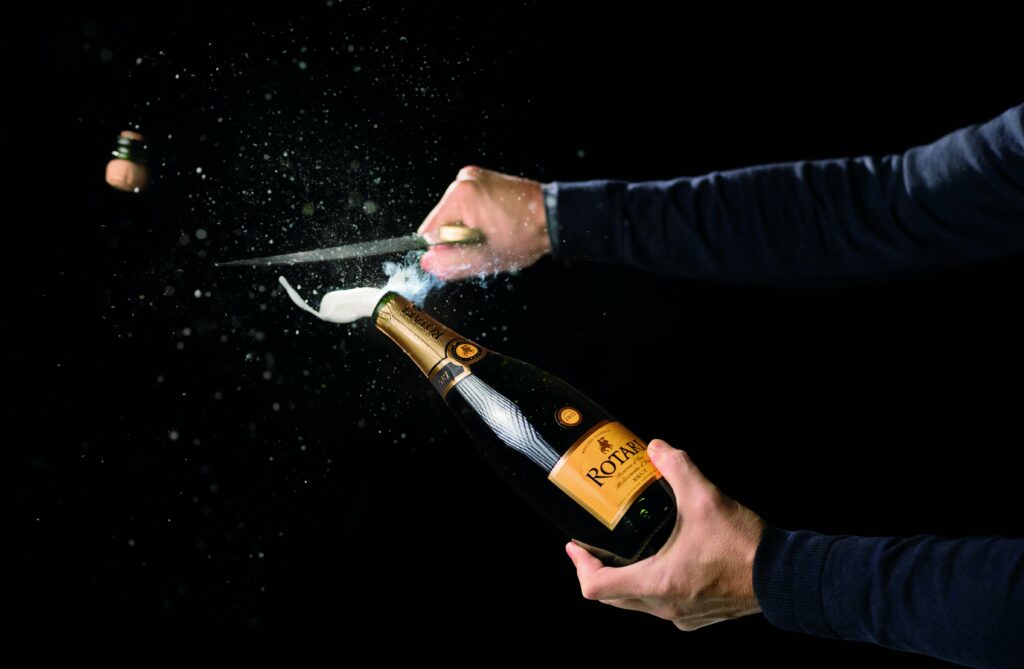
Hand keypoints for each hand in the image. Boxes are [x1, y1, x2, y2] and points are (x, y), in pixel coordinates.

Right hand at [418, 166, 549, 280]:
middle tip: (486, 242)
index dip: (446, 249)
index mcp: (461, 195)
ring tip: (494, 232)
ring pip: (454, 215)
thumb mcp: (485, 258)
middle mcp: (464, 179)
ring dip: (468, 229)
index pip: (430, 231)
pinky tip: (494, 223)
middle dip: (458, 238)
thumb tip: (427, 263)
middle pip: (442, 221)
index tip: (469, 251)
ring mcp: (474, 176)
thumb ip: (451, 262)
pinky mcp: (482, 179)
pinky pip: (466, 206)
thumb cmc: (525, 235)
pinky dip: (475, 219)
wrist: (554, 217)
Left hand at [565, 439, 765, 630]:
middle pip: (613, 598)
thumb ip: (677, 467)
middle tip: (593, 546)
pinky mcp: (699, 615)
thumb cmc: (744, 546)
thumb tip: (656, 448)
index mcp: (656, 583)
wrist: (785, 577)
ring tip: (624, 551)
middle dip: (598, 570)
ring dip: (625, 579)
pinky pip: (662, 604)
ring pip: (637, 603)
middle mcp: (664, 606)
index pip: (596, 587)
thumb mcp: (705, 498)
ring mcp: (682, 615)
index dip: (580, 564)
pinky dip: (652, 585)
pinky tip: (662, 561)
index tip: (575, 545)